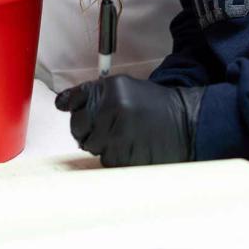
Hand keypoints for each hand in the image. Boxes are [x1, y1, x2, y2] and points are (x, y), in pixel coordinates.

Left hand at [55, 75, 203, 166]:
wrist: (186, 123)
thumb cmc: (155, 107)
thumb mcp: (126, 88)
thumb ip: (96, 94)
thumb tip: (62, 103)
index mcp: (110, 87)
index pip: (74, 99)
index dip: (72, 107)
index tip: (73, 110)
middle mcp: (111, 107)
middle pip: (77, 126)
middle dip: (87, 130)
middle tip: (106, 129)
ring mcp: (117, 131)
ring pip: (91, 146)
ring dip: (103, 146)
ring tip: (125, 137)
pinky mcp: (125, 153)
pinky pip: (106, 160)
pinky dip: (116, 158)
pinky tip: (132, 148)